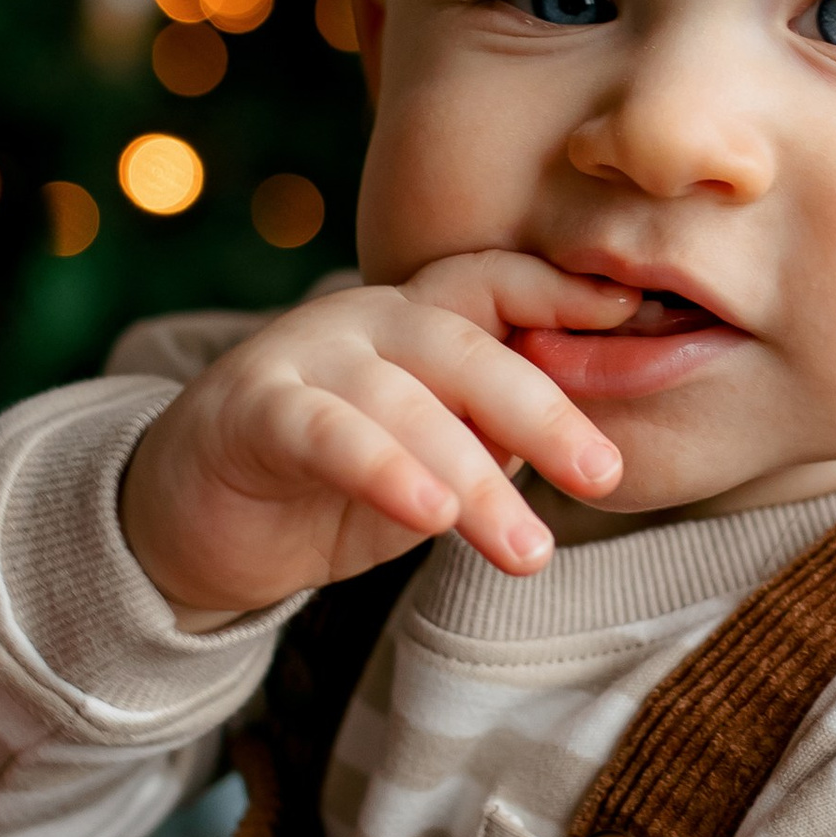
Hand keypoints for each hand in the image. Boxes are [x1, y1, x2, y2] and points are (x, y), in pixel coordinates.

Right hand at [120, 250, 632, 613]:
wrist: (197, 520)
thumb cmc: (336, 484)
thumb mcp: (436, 458)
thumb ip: (497, 438)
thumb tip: (591, 441)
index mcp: (418, 319)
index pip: (497, 284)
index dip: (564, 294)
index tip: (638, 318)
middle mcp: (364, 322)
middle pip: (466, 343)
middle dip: (543, 408)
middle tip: (603, 474)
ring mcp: (303, 358)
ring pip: (404, 403)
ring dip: (473, 479)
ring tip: (527, 552)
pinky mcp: (250, 413)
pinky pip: (325, 433)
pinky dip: (382, 470)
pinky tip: (429, 513)